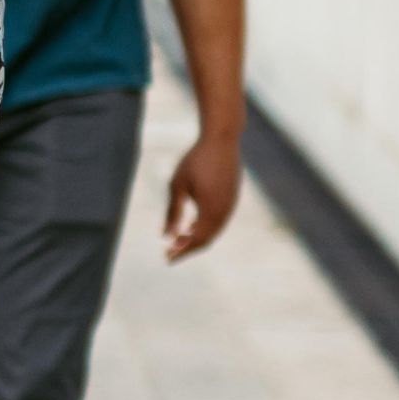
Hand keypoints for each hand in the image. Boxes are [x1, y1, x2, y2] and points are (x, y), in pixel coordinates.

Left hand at [164, 126, 241, 258]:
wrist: (221, 141)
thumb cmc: (195, 161)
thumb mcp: (177, 186)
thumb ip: (173, 212)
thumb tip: (166, 236)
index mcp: (211, 210)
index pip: (196, 240)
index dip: (181, 251)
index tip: (166, 258)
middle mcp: (225, 211)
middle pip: (207, 239)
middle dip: (188, 248)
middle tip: (170, 254)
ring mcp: (231, 205)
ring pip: (214, 231)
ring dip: (197, 239)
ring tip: (179, 241)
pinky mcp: (233, 199)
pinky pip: (220, 221)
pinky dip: (206, 229)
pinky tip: (192, 227)